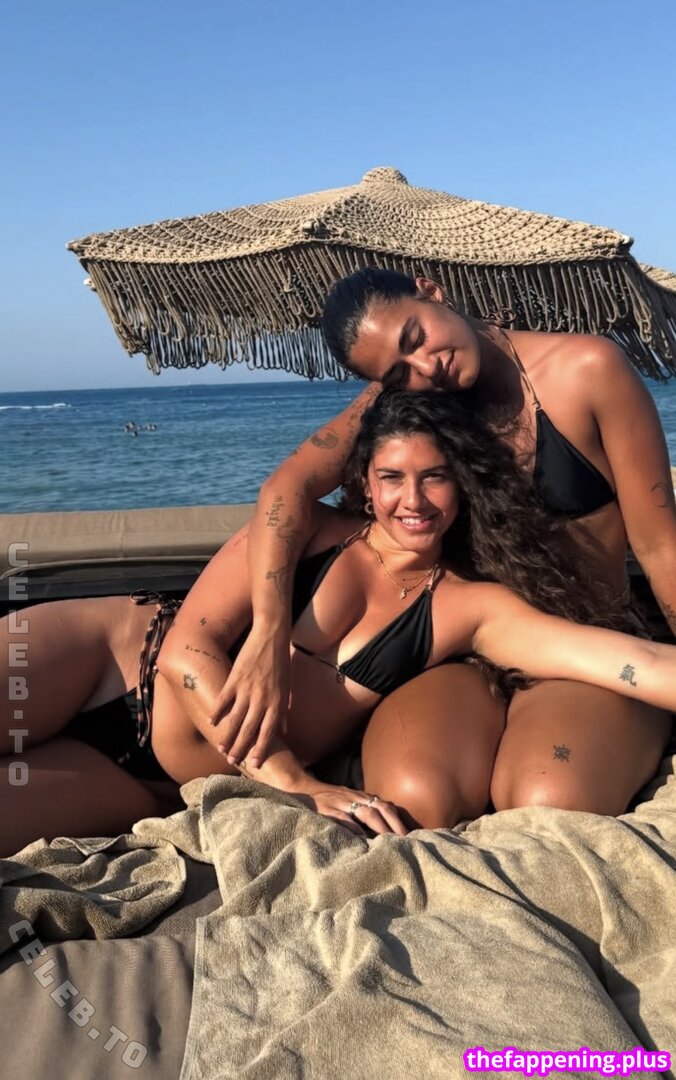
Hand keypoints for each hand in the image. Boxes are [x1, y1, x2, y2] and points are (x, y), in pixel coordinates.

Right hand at [209, 624, 289, 767]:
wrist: (271, 635)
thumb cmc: (281, 662)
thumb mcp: (287, 687)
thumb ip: (284, 710)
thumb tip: (284, 730)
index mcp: (277, 702)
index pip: (269, 732)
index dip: (261, 749)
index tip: (254, 764)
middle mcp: (262, 699)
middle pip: (249, 730)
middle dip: (241, 748)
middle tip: (232, 761)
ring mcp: (247, 689)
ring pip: (235, 719)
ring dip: (227, 735)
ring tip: (221, 747)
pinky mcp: (235, 679)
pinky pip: (223, 700)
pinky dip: (217, 712)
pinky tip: (211, 722)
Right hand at [296, 785, 409, 836]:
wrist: (302, 788)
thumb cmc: (329, 800)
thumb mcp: (349, 801)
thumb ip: (364, 812)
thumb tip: (383, 829)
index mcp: (362, 797)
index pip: (386, 806)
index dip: (399, 820)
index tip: (411, 836)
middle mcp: (354, 798)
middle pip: (380, 809)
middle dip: (394, 825)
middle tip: (405, 842)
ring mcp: (341, 802)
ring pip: (365, 812)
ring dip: (379, 827)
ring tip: (389, 842)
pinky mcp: (326, 809)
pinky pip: (342, 817)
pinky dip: (353, 827)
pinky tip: (361, 837)